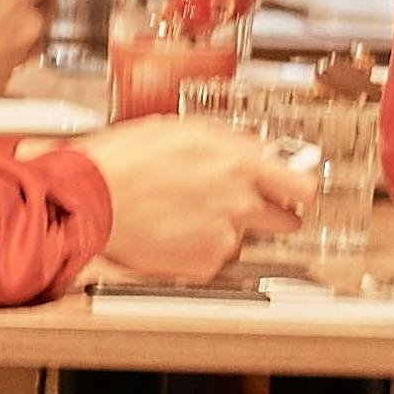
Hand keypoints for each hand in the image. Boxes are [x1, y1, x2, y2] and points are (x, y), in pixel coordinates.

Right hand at [78, 113, 293, 289]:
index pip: (304, 185)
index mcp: (241, 165)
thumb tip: (256, 150)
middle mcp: (241, 204)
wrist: (90, 199)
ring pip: (244, 238)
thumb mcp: (184, 129)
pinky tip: (174, 229)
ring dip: (226, 228)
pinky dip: (199, 247)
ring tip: (186, 212)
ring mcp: (224, 237)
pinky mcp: (203, 264)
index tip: (293, 187)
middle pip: (287, 220)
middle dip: (270, 212)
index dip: (299, 187)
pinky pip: (215, 256)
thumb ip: (230, 142)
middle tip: (242, 203)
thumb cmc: (125, 160)